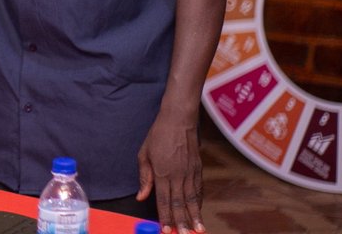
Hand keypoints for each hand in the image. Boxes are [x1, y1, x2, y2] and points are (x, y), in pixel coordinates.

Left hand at [136, 110, 205, 233]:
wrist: (179, 119)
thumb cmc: (158, 135)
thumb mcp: (144, 153)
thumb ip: (144, 177)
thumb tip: (141, 197)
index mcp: (162, 172)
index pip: (164, 200)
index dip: (165, 217)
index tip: (166, 230)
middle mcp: (177, 175)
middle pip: (180, 204)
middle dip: (182, 222)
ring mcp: (190, 172)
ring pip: (192, 199)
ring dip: (195, 216)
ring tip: (199, 230)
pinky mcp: (198, 169)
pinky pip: (199, 189)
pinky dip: (199, 202)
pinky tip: (199, 211)